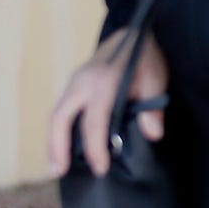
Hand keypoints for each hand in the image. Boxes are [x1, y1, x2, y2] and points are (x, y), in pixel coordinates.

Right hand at [46, 33, 168, 175]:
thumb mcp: (156, 78)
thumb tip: (152, 134)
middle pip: (60, 117)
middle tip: (58, 173)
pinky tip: (60, 148)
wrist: (131, 34)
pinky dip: (57, 130)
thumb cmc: (144, 58)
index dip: (95, 147)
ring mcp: (73, 82)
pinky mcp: (72, 85)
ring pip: (56, 114)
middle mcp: (81, 82)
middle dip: (57, 147)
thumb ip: (153, 106)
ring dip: (52, 141)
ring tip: (55, 167)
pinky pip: (60, 110)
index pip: (94, 120)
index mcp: (103, 81)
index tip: (100, 168)